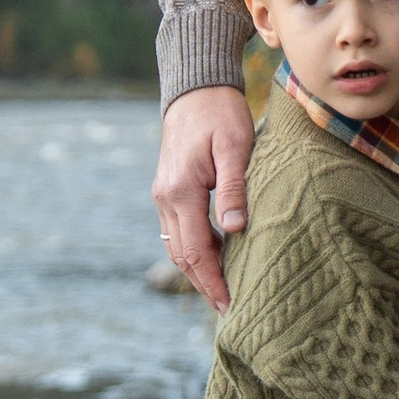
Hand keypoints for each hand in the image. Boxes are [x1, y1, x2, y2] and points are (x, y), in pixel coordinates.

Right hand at [154, 87, 255, 310]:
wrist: (194, 87)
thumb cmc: (221, 113)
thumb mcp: (235, 146)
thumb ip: (234, 187)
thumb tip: (234, 229)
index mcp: (181, 191)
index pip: (196, 251)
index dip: (213, 281)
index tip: (230, 305)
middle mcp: (165, 198)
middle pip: (182, 256)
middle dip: (205, 285)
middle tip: (229, 311)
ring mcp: (163, 195)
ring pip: (177, 246)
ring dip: (199, 270)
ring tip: (224, 293)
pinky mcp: (168, 190)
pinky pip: (179, 231)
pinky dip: (195, 250)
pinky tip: (216, 259)